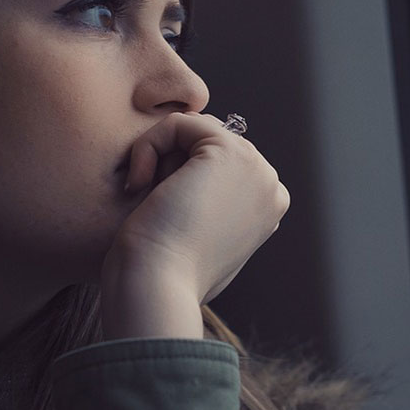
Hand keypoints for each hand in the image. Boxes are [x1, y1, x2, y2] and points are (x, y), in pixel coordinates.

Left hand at [98, 112, 289, 339]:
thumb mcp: (199, 245)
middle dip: (170, 166)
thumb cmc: (167, 278)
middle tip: (154, 207)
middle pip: (205, 144)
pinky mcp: (229, 150)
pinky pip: (178, 123)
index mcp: (267, 209)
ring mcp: (256, 167)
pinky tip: (140, 183)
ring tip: (148, 196)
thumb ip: (210, 215)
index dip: (178, 179)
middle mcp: (270, 186)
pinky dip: (148, 145)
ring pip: (192, 131)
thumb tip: (197, 198)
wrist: (158, 287)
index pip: (216, 165)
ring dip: (158, 156)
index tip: (162, 218)